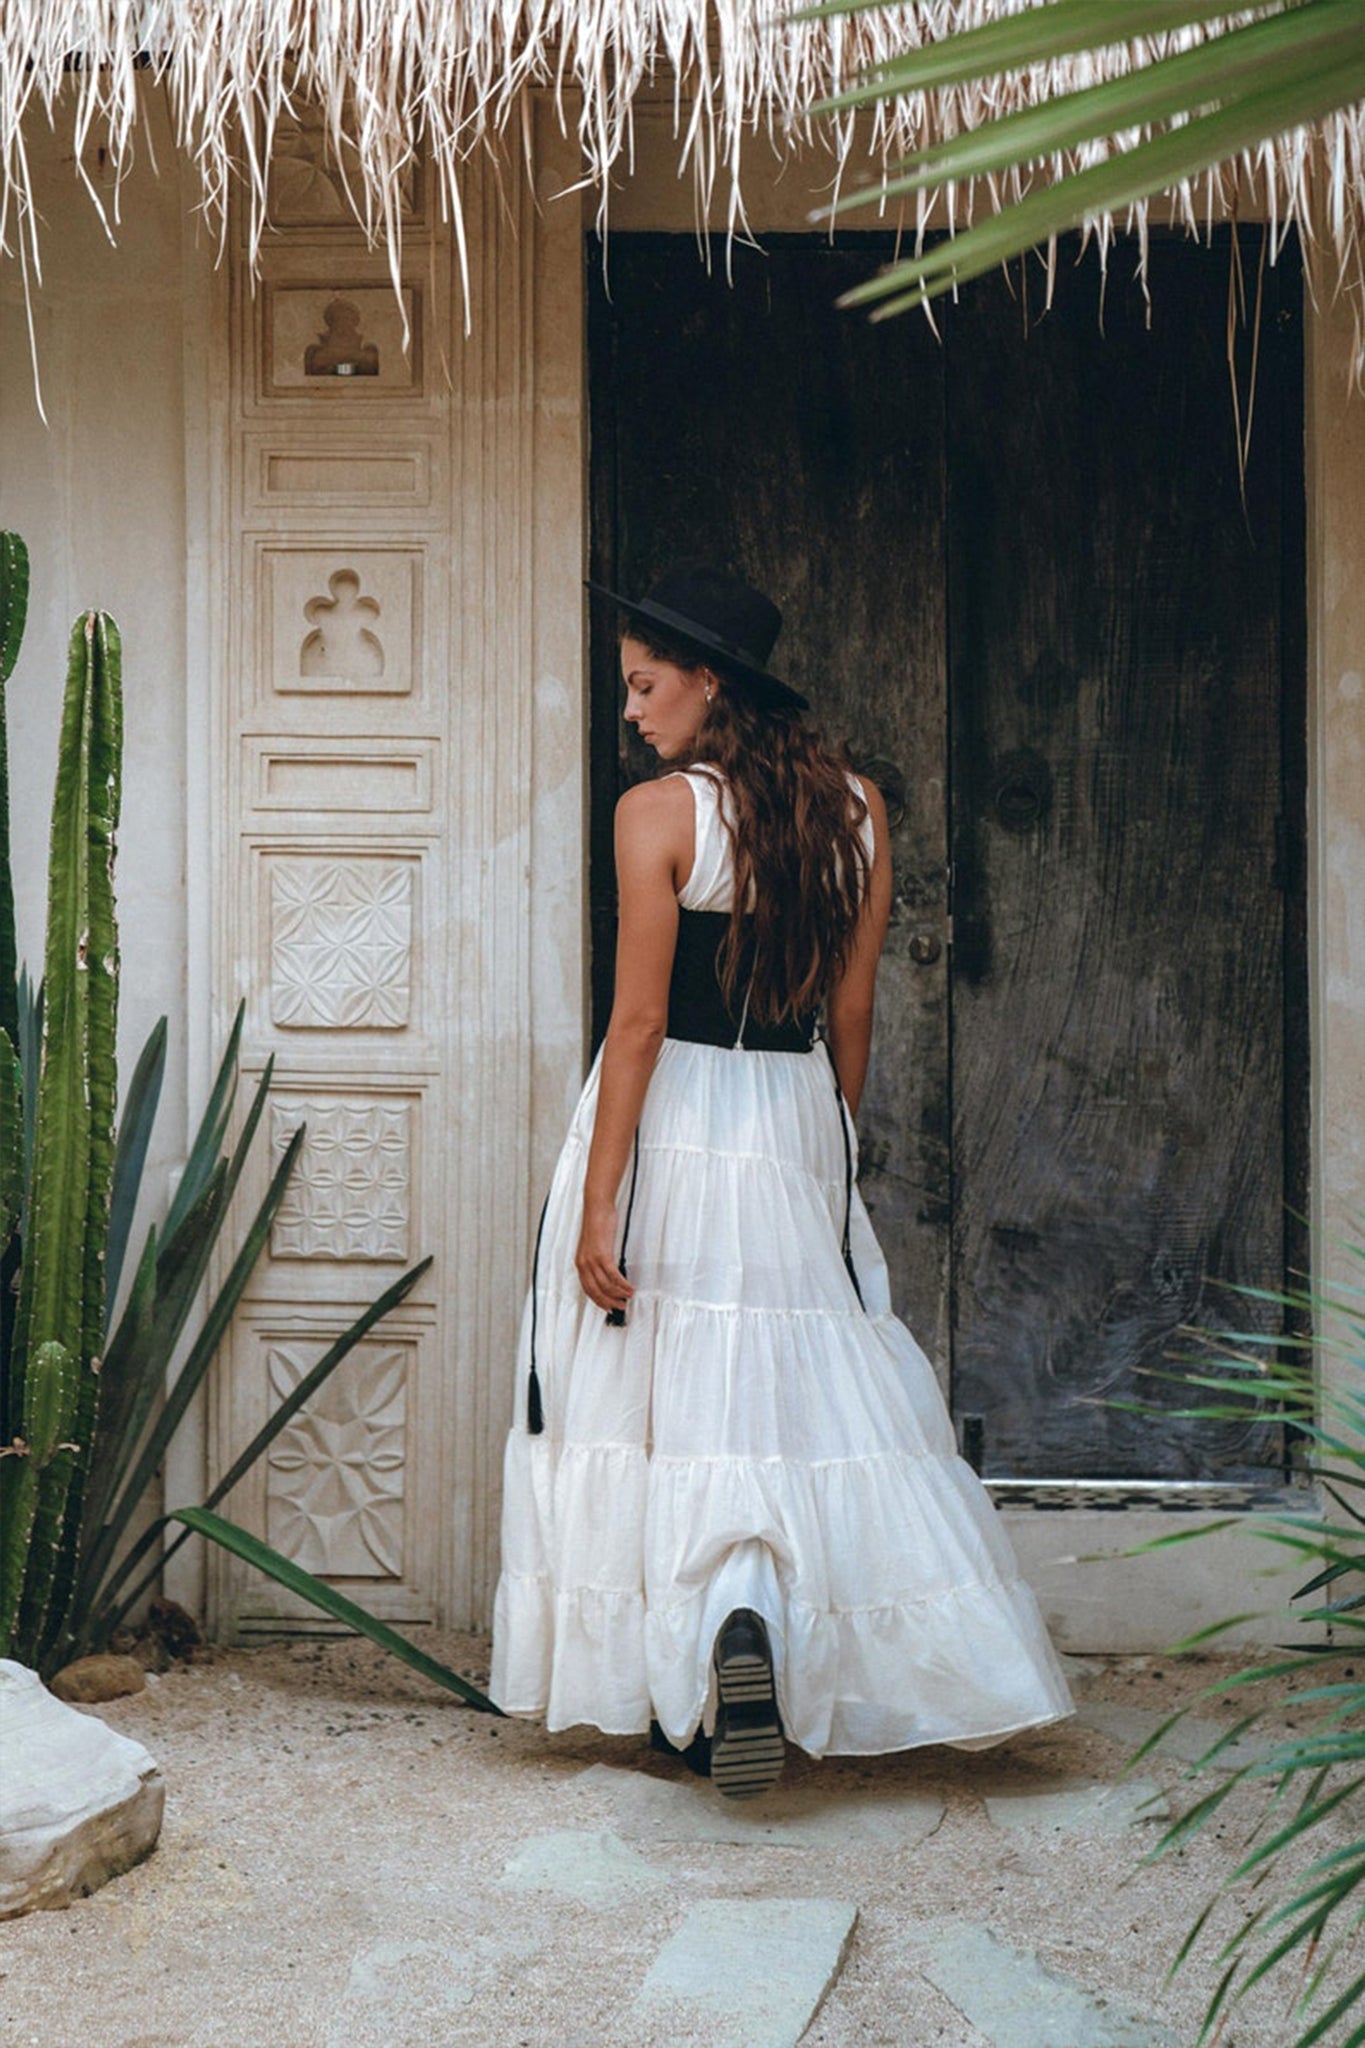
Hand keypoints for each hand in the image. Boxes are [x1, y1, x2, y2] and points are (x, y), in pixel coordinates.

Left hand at [575, 1193, 632, 1314]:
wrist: (596, 1208)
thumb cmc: (597, 1223)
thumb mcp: (593, 1245)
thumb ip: (597, 1259)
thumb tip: (607, 1272)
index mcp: (580, 1263)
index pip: (587, 1289)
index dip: (597, 1300)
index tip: (607, 1306)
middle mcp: (583, 1264)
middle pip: (595, 1291)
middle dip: (608, 1302)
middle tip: (619, 1307)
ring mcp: (592, 1260)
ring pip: (605, 1286)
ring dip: (618, 1294)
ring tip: (628, 1297)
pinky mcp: (602, 1255)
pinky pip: (613, 1275)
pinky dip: (622, 1284)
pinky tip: (629, 1287)